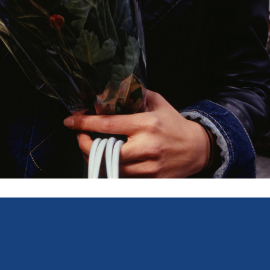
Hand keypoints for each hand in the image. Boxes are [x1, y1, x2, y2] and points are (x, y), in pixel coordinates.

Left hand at [65, 90, 211, 177]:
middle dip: (84, 145)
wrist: (199, 149)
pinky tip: (110, 160)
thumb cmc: (175, 125)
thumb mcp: (157, 103)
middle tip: (80, 137)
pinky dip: (112, 169)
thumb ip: (136, 95)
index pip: (108, 125)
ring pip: (110, 168)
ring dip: (97, 158)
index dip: (84, 124)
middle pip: (104, 152)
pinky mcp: (152, 181)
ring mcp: (149, 167)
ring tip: (94, 147)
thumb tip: (111, 89)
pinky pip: (123, 178)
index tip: (70, 121)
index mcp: (146, 124)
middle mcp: (147, 147)